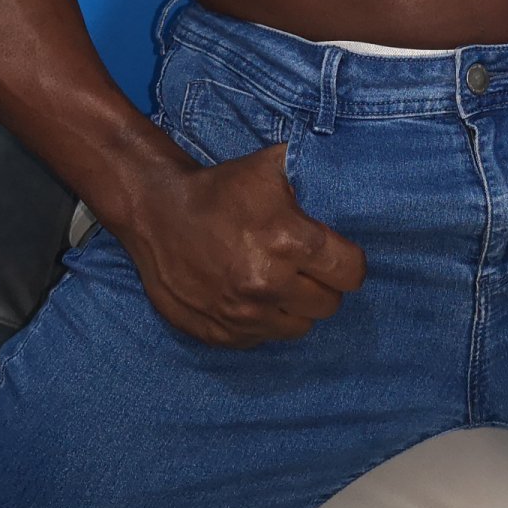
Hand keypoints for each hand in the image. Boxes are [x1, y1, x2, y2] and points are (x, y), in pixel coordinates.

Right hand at [114, 142, 366, 347]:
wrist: (156, 211)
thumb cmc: (219, 188)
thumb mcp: (271, 168)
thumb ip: (314, 175)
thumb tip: (349, 180)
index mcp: (289, 242)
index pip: (351, 273)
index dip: (348, 263)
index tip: (336, 256)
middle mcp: (269, 284)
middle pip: (329, 304)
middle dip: (323, 285)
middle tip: (305, 267)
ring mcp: (242, 315)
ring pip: (299, 327)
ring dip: (295, 307)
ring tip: (278, 281)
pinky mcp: (220, 334)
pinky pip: (263, 339)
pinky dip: (263, 322)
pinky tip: (250, 295)